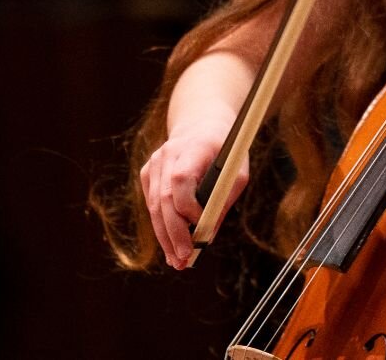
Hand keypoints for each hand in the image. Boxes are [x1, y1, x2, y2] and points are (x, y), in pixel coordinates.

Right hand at [140, 117, 248, 269]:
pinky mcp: (147, 173)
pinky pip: (152, 204)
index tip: (202, 225)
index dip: (189, 206)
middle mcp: (167, 154)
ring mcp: (154, 163)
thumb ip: (225, 199)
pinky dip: (161, 226)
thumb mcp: (237, 170)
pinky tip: (171, 245)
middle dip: (174, 232)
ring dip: (165, 237)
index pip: (181, 179)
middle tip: (183, 259)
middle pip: (163, 199)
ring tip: (176, 262)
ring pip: (154, 206)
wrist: (202, 124)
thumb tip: (208, 235)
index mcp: (193, 146)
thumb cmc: (225, 150)